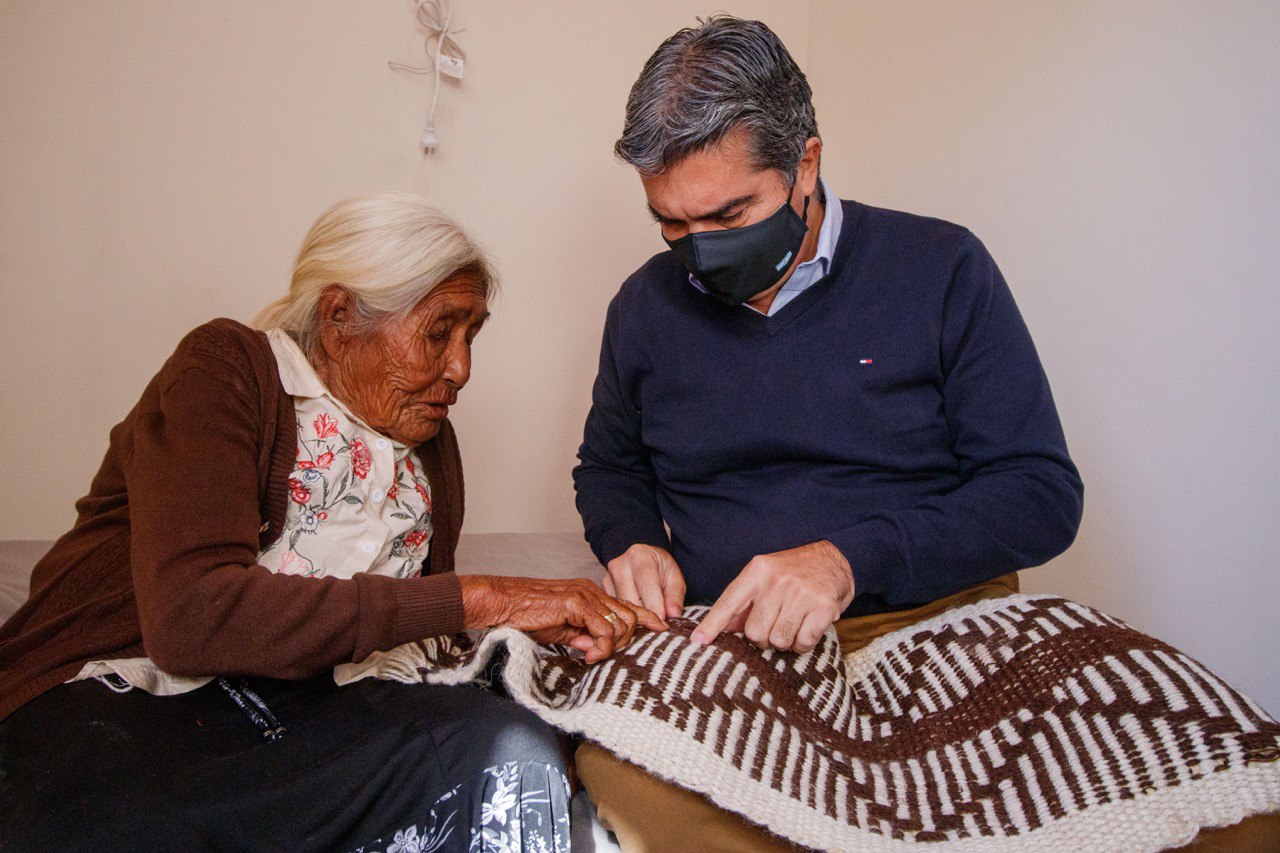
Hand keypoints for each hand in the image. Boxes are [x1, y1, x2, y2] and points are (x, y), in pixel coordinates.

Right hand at [459, 575, 666, 663]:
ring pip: (621, 622)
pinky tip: (590, 655)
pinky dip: (602, 646)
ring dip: (614, 645)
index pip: (626, 606)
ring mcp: (584, 595)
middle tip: (609, 656)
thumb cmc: (525, 616)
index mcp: (589, 595)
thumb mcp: (559, 631)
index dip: (647, 619)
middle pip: (630, 615)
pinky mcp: (575, 602)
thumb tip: (595, 649)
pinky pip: (603, 628)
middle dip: (628, 640)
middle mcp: (591, 591)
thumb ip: (580, 637)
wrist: (502, 603)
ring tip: (596, 657)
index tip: (662, 631)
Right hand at [603, 544, 685, 619]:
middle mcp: (619, 565)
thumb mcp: (675, 578)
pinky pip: (614, 611)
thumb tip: (673, 615)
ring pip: (621, 609)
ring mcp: (607, 578)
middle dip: (645, 616)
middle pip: (631, 601)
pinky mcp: (602, 590)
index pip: (646, 587)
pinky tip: (635, 615)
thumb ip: (675, 596)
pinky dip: (625, 617)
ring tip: (647, 619)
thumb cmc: (660, 569)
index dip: (655, 608)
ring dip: (635, 618)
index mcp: (640, 557)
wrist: (643, 560)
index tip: (663, 624)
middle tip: (657, 626)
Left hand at [692, 540, 853, 652]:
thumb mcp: (765, 576)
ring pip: (778, 640)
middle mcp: (777, 581)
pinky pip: (803, 643)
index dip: (712, 625)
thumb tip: (721, 628)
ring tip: (791, 624)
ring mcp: (801, 594)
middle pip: (754, 632)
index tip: (698, 641)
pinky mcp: (823, 607)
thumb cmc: (794, 571)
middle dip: (761, 638)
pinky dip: (802, 643)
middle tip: (773, 625)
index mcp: (757, 571)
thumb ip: (744, 602)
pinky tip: (806, 628)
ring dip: (784, 641)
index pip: (729, 602)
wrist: (836, 557)